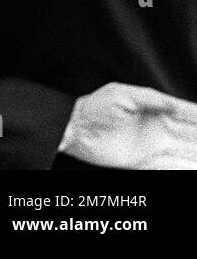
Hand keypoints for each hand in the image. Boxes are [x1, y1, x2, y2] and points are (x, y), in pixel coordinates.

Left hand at [60, 82, 196, 168]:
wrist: (75, 129)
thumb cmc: (94, 107)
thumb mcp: (121, 94)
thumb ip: (149, 98)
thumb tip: (174, 104)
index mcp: (154, 109)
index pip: (187, 113)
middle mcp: (158, 128)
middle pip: (192, 133)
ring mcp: (154, 146)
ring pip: (187, 151)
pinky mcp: (146, 162)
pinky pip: (172, 166)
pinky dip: (186, 167)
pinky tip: (196, 166)